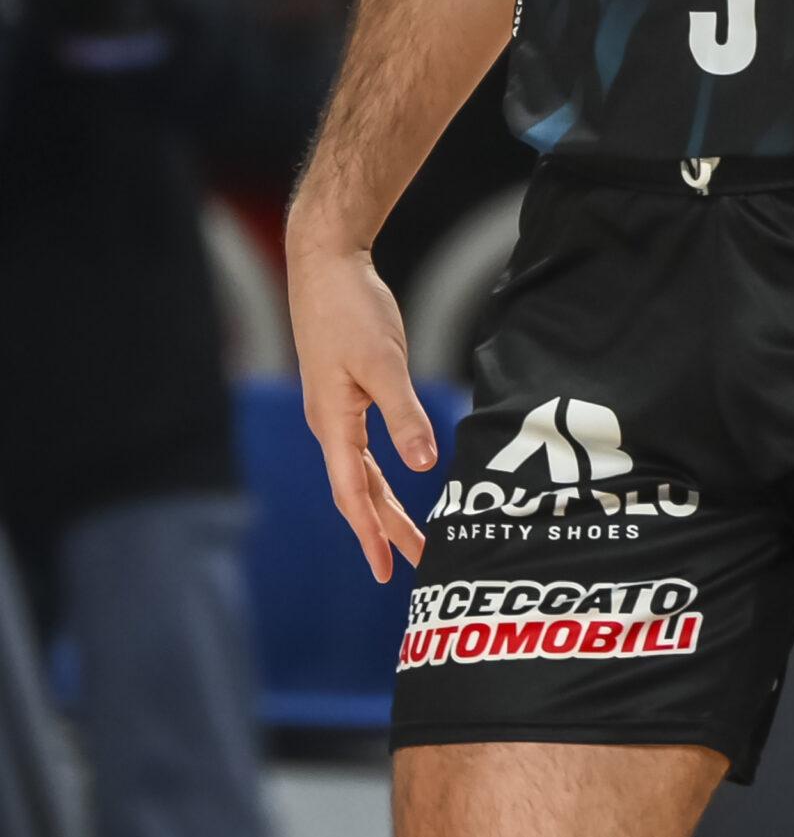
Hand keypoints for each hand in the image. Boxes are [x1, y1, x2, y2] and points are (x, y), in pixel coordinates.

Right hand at [287, 236, 437, 581]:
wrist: (325, 265)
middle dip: (385, 529)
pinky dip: (381, 472)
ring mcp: (336, 410)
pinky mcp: (346, 392)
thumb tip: (425, 466)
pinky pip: (363, 447)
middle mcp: (330, 424)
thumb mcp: (383, 362)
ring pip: (361, 471)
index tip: (387, 571)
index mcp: (333, 423)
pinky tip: (401, 475)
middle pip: (358, 491)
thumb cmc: (350, 309)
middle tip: (415, 564)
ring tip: (410, 534)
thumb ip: (403, 414)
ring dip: (384, 504)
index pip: (353, 494)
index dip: (371, 534)